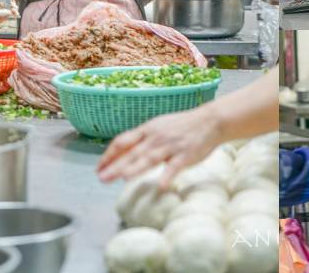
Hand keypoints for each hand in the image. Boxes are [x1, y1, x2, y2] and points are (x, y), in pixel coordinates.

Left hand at [97, 106, 222, 188]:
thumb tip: (123, 153)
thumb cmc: (183, 126)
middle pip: (133, 152)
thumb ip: (142, 140)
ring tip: (124, 176)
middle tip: (102, 178)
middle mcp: (156, 137)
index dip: (109, 155)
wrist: (210, 121)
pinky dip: (167, 176)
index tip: (99, 168)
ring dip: (137, 166)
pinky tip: (160, 186)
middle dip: (116, 165)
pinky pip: (174, 167)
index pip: (123, 141)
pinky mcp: (186, 155)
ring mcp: (171, 146)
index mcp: (148, 130)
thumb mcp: (159, 127)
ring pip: (151, 157)